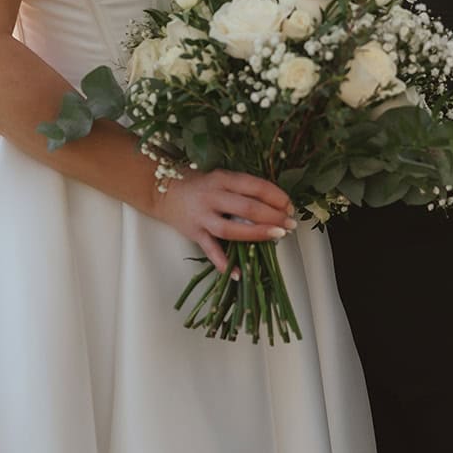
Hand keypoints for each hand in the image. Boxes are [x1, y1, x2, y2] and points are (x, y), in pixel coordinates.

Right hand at [153, 168, 296, 273]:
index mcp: (222, 179)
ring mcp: (202, 216)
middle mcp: (212, 196)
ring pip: (231, 229)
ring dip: (256, 234)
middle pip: (247, 207)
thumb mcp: (221, 178)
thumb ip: (242, 189)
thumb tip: (274, 206)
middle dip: (273, 216)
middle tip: (289, 224)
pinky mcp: (194, 234)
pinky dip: (225, 264)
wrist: (162, 191)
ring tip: (276, 236)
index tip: (289, 206)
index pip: (254, 186)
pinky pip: (211, 251)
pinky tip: (239, 274)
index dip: (276, 196)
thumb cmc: (199, 185)